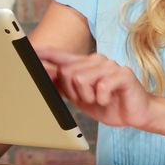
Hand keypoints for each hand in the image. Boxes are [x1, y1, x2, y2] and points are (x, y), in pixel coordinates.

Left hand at [36, 48, 153, 128]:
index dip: (45, 53)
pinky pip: (101, 86)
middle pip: (68, 71)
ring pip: (82, 79)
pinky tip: (108, 99)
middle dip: (73, 92)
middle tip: (88, 99)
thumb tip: (44, 75)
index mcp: (85, 64)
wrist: (136, 113)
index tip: (29, 50)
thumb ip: (64, 86)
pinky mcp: (122, 74)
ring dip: (88, 97)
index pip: (61, 56)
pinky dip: (101, 98)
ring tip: (100, 100)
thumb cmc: (108, 104)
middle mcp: (97, 60)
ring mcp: (110, 65)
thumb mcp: (81, 98)